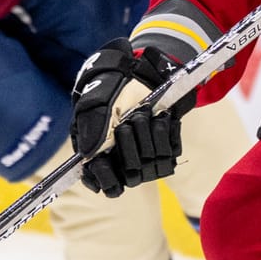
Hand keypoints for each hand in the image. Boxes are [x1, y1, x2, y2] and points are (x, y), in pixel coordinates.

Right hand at [70, 41, 189, 196]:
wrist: (140, 74)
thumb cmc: (112, 90)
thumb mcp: (95, 104)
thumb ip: (91, 128)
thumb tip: (88, 155)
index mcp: (103, 157)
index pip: (107, 186)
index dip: (106, 178)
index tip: (103, 160)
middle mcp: (126, 162)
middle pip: (132, 175)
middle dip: (129, 144)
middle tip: (127, 121)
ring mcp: (148, 158)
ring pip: (152, 165)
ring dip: (148, 135)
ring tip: (143, 113)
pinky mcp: (168, 149)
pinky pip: (171, 152)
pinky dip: (166, 131)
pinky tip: (160, 117)